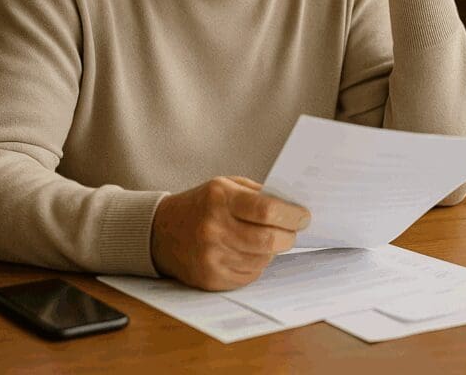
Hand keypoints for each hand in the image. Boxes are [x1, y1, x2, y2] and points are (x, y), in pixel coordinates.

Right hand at [150, 176, 309, 290]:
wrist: (161, 233)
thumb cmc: (203, 205)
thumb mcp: (227, 186)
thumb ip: (259, 194)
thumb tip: (295, 208)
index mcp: (220, 199)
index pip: (267, 210)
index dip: (292, 215)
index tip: (304, 216)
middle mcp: (214, 228)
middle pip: (268, 239)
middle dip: (289, 236)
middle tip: (293, 231)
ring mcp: (211, 256)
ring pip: (262, 259)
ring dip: (272, 251)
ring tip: (267, 239)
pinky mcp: (211, 278)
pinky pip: (250, 275)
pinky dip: (256, 264)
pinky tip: (248, 252)